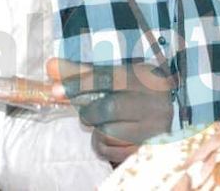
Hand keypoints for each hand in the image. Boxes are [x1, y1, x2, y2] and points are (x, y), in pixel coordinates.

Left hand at [47, 58, 174, 162]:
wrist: (170, 112)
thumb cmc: (136, 89)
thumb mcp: (115, 75)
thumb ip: (82, 72)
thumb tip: (50, 66)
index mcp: (143, 77)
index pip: (106, 79)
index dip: (78, 84)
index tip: (56, 91)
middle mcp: (152, 102)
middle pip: (108, 108)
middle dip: (89, 112)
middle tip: (88, 113)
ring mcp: (154, 129)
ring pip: (110, 133)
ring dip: (98, 130)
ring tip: (105, 124)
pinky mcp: (149, 149)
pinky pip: (113, 153)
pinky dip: (103, 145)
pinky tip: (111, 137)